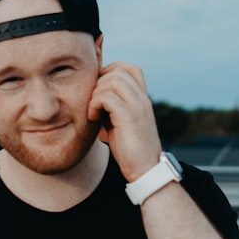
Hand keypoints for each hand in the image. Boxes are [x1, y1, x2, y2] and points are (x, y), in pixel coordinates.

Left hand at [87, 62, 162, 181]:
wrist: (146, 169)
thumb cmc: (130, 149)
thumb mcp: (121, 122)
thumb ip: (113, 106)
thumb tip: (94, 94)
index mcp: (142, 98)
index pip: (128, 68)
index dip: (109, 73)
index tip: (98, 93)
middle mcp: (142, 98)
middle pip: (117, 70)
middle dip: (99, 83)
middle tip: (93, 103)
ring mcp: (138, 106)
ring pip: (111, 80)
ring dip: (95, 93)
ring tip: (93, 111)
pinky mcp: (129, 116)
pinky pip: (106, 97)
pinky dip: (94, 105)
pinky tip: (92, 119)